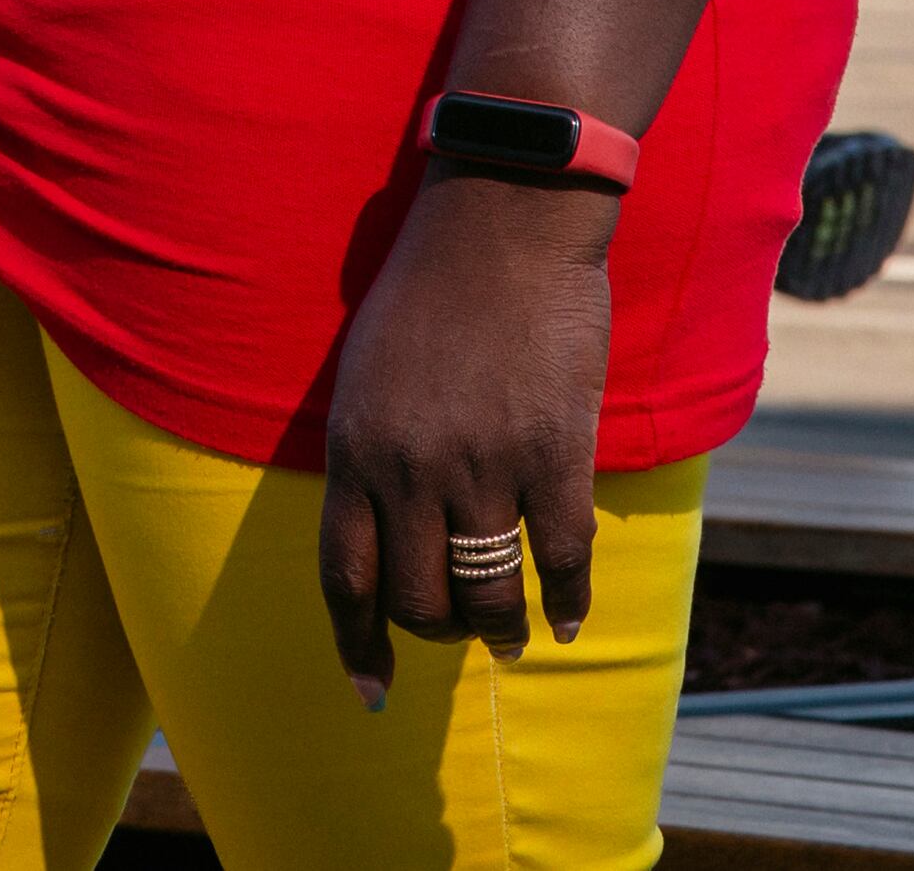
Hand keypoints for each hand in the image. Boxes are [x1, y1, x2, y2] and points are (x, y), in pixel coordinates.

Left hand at [318, 171, 616, 687]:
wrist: (503, 220)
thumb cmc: (430, 288)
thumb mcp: (367, 371)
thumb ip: (369, 451)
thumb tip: (381, 532)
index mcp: (354, 448)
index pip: (343, 578)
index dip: (357, 645)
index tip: (371, 691)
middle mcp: (410, 469)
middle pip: (417, 601)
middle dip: (437, 632)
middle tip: (459, 630)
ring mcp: (483, 465)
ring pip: (488, 594)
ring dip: (500, 630)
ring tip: (513, 638)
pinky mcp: (553, 453)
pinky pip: (561, 556)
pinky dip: (568, 599)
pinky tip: (569, 616)